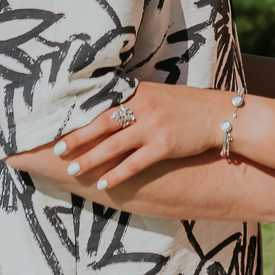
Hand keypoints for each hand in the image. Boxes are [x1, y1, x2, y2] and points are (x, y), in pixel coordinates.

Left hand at [47, 80, 226, 189]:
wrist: (218, 115)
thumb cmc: (185, 105)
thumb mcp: (157, 94)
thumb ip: (133, 100)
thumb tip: (105, 109)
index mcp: (138, 92)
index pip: (102, 103)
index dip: (79, 114)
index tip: (57, 123)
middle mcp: (143, 107)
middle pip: (102, 123)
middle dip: (77, 136)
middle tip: (55, 148)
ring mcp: (154, 127)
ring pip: (114, 145)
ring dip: (91, 158)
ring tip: (72, 169)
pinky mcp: (165, 146)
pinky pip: (134, 163)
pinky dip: (117, 173)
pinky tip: (103, 182)